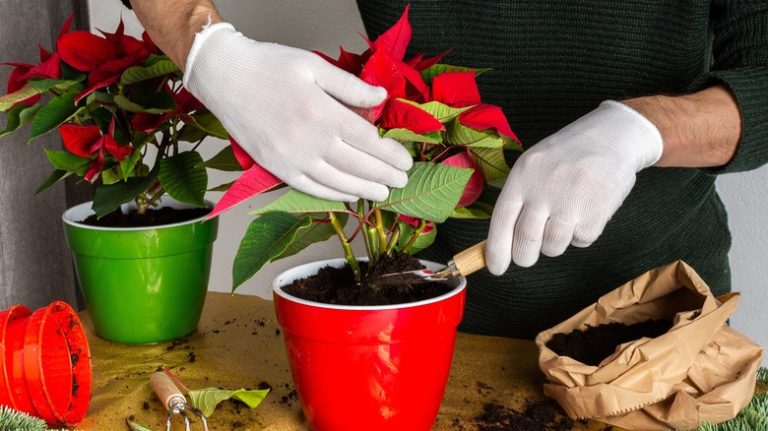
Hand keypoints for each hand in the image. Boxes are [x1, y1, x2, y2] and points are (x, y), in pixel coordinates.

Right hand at [183, 23, 412, 201]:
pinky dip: (334, 195)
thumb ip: (350, 86)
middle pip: (358, 165)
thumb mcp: (314, 65)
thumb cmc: (268, 66)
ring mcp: (292, 158)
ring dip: (364, 189)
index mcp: (323, 113)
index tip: (406, 160)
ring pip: (337, 182)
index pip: (368, 140)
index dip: (391, 153)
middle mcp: (310, 140)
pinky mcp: (276, 168)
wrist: (224, 77)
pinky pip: (311, 188)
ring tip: (382, 193)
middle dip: (385, 175)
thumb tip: (382, 97)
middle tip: (402, 181)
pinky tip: (349, 195)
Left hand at [486, 100, 663, 273]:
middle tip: (527, 255)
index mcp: (523, 175)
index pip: (502, 221)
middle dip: (524, 256)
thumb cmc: (568, 154)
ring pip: (552, 246)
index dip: (496, 250)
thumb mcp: (534, 163)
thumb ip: (519, 197)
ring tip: (564, 217)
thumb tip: (503, 241)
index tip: (495, 268)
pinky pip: (580, 242)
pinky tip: (585, 211)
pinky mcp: (596, 214)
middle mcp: (544, 189)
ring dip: (555, 242)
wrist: (614, 136)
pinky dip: (581, 235)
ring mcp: (571, 203)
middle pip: (525, 241)